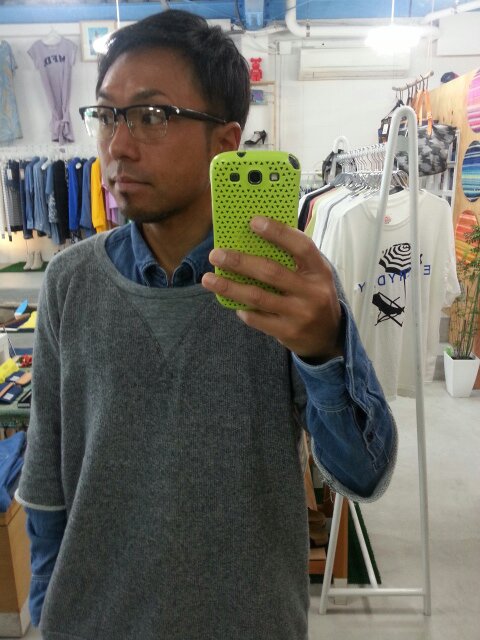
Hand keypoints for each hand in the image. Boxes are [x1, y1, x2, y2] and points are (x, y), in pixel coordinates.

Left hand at [201, 216, 343, 361]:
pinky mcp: (289, 332)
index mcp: (320, 270)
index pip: (301, 246)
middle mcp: (312, 292)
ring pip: (258, 297)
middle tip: (216, 254)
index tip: (253, 222)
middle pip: (271, 273)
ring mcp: (300, 314)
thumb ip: (292, 258)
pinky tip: (232, 302)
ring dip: (230, 287)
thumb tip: (252, 238)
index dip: (278, 232)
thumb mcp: (313, 274)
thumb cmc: (313, 295)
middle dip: (240, 262)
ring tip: (209, 278)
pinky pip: (257, 319)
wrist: (329, 336)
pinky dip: (241, 309)